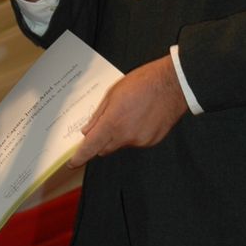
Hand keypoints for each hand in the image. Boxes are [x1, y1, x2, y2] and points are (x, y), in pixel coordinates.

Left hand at [68, 57, 187, 166]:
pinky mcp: (152, 141)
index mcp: (113, 123)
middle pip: (104, 149)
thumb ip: (98, 115)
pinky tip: (140, 117)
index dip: (79, 157)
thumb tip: (88, 131)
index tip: (73, 163)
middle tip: (104, 124)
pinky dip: (134, 134)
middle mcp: (126, 136)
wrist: (173, 84)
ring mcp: (141, 141)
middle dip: (100, 141)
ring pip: (121, 144)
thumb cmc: (144, 83)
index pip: (91, 147)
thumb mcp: (113, 94)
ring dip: (119, 135)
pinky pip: (136, 141)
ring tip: (129, 114)